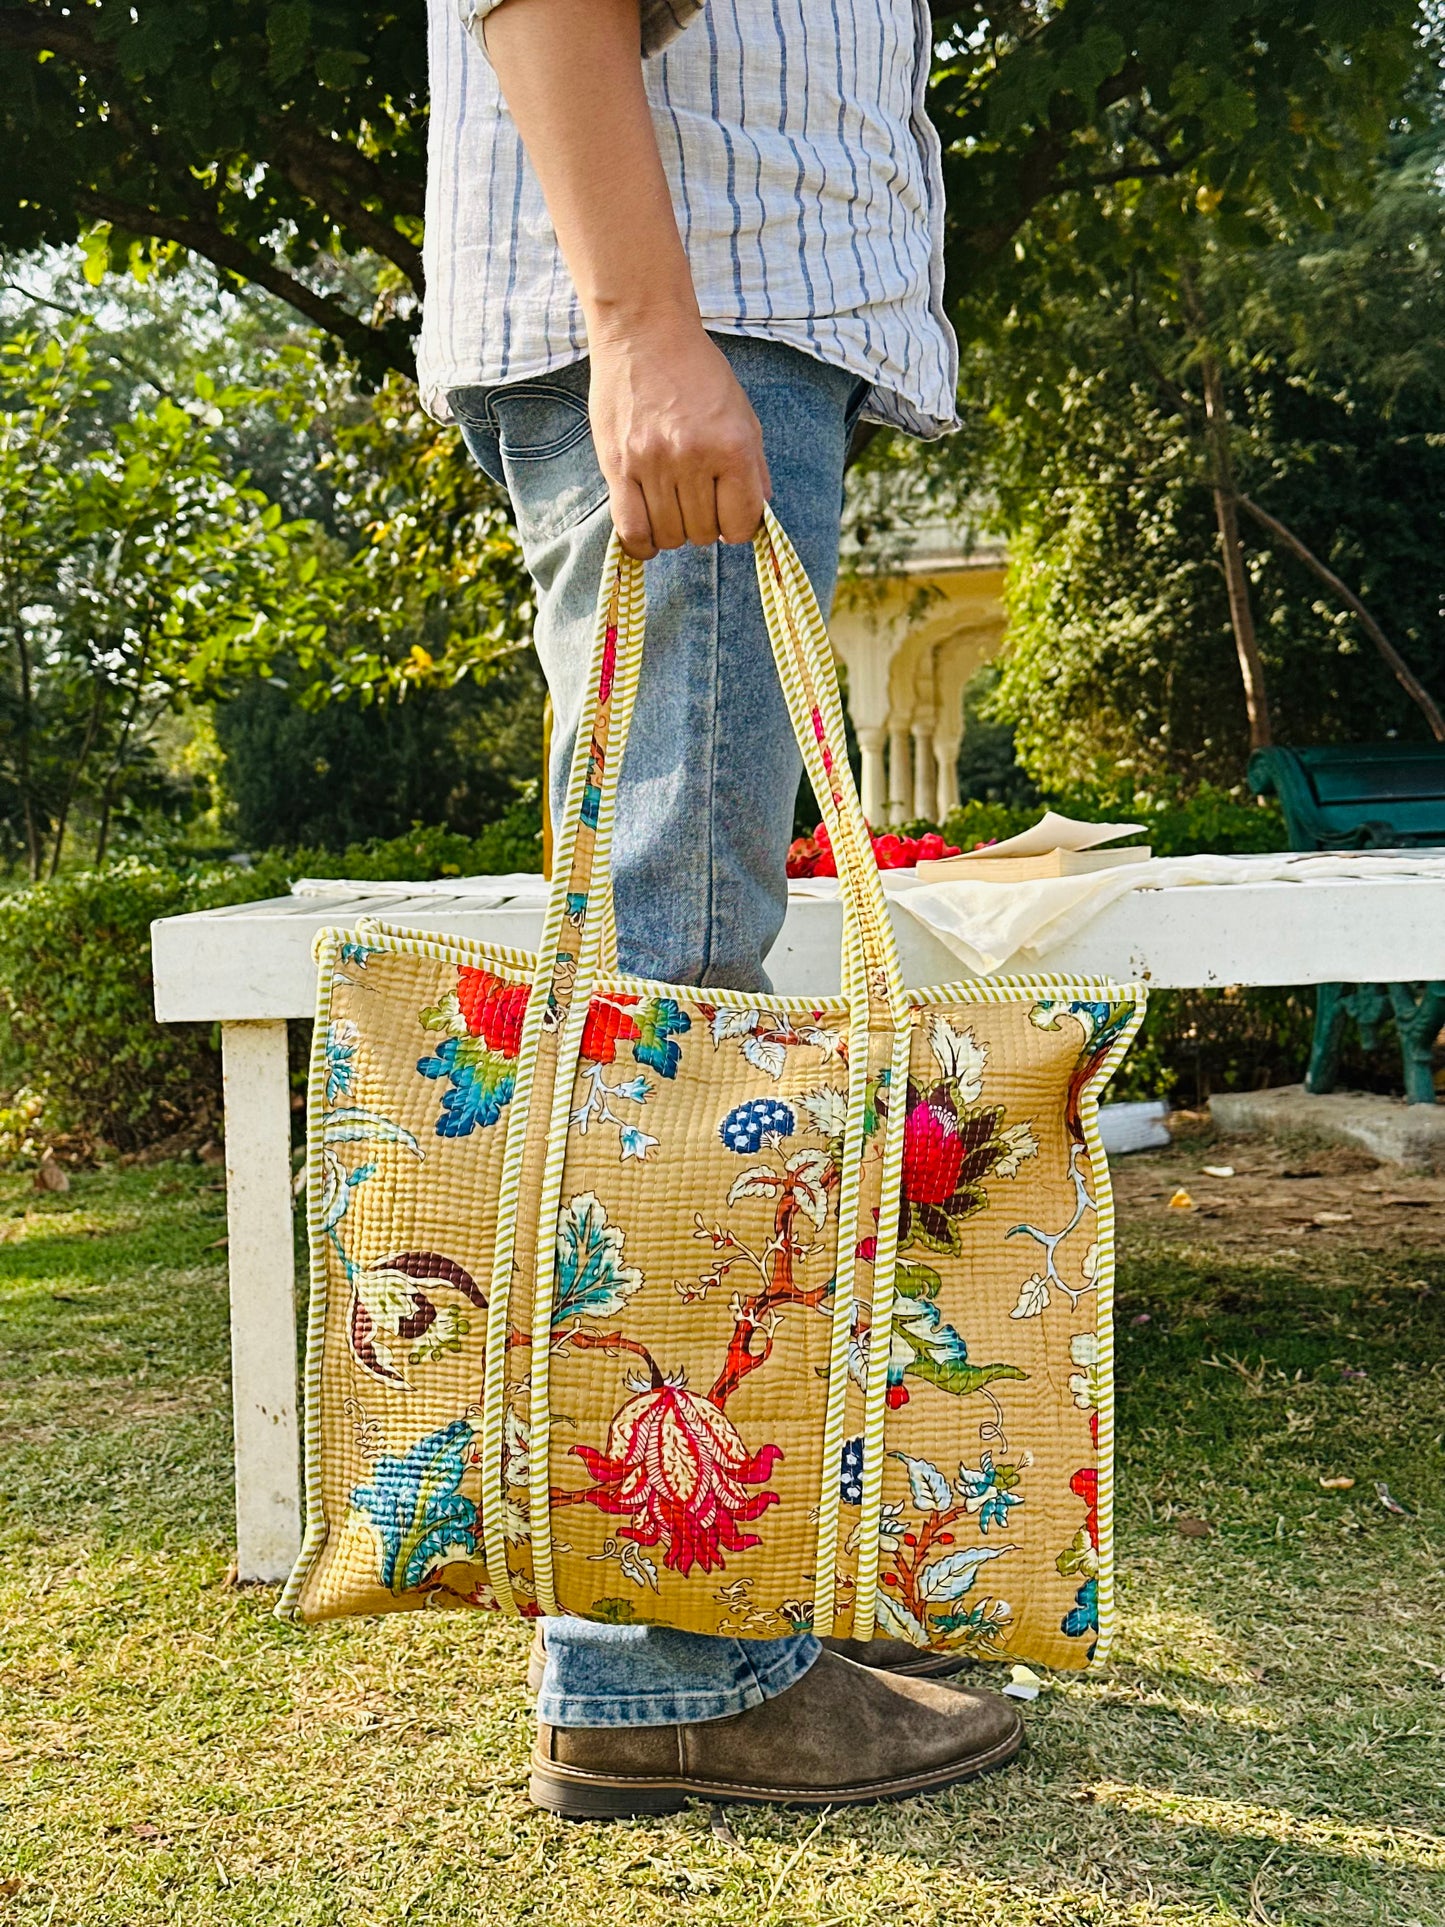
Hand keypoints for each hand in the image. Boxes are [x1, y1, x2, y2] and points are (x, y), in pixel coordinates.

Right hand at [587, 316, 771, 558]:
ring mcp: (653, 464)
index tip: (728, 516)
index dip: (738, 528)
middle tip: (696, 502)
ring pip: (669, 536)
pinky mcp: (617, 467)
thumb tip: (758, 517)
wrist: (644, 332)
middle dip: (705, 526)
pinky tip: (649, 535)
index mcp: (732, 446)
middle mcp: (693, 458)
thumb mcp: (742, 414)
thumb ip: (754, 468)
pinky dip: (642, 544)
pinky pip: (631, 530)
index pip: (742, 523)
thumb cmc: (697, 373)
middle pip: (703, 533)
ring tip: (672, 507)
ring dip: (674, 532)